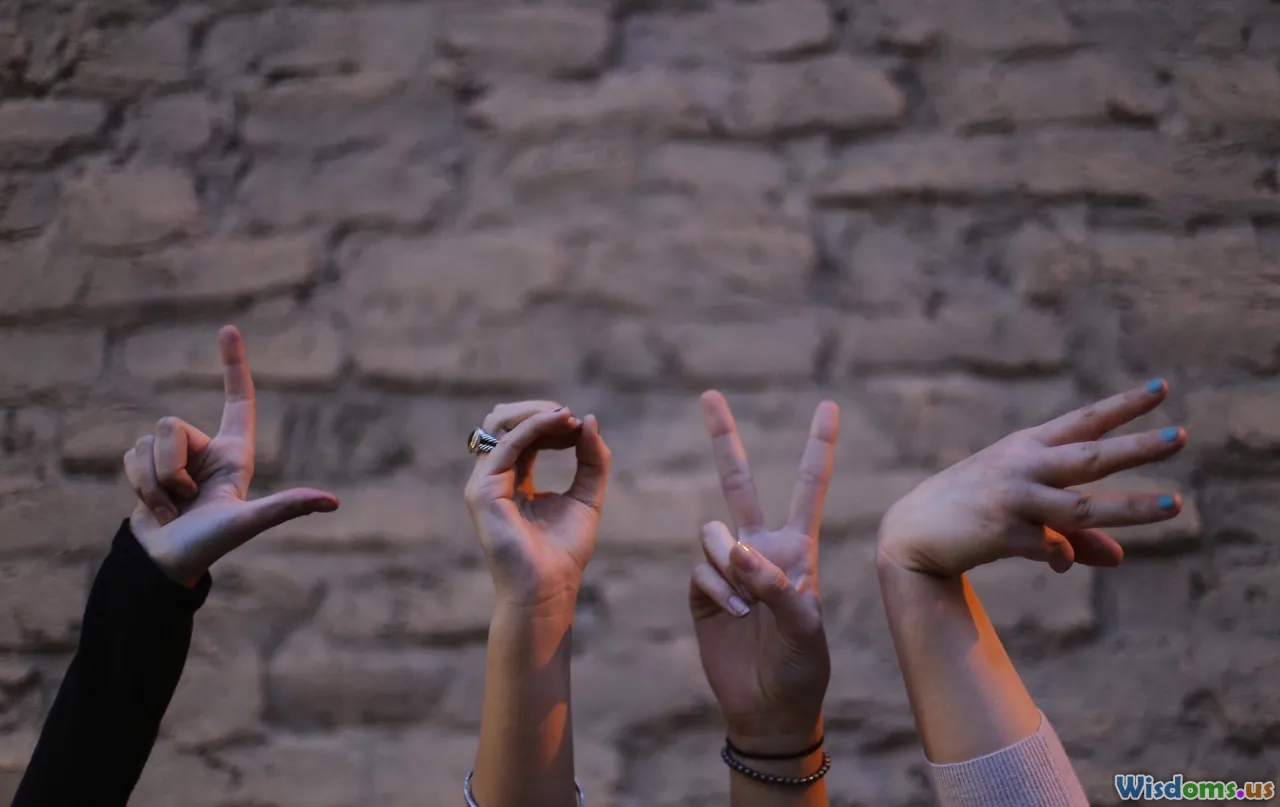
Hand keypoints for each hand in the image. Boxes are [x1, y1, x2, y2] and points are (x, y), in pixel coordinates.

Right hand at [123, 326, 338, 584]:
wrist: (166, 563)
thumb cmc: (211, 544)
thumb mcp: (249, 521)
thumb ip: (286, 507)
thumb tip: (332, 502)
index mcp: (235, 452)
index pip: (237, 399)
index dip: (233, 364)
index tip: (229, 329)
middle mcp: (205, 448)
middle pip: (170, 425)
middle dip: (169, 467)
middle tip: (186, 500)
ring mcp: (175, 457)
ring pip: (147, 441)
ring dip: (153, 481)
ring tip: (173, 508)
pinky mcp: (147, 466)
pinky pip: (130, 455)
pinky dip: (138, 484)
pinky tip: (155, 509)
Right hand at [464, 401, 610, 613]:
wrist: (548, 589)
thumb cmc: (564, 552)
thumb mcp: (587, 496)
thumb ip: (592, 460)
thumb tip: (590, 420)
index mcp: (516, 479)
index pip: (526, 434)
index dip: (551, 422)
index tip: (580, 426)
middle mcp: (496, 477)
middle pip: (505, 421)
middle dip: (539, 411)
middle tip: (570, 417)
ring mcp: (485, 483)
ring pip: (499, 424)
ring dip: (535, 413)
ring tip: (565, 417)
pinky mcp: (483, 490)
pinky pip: (507, 445)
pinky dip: (534, 427)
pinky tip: (559, 425)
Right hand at [689, 391, 838, 753]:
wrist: (769, 708)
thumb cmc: (802, 666)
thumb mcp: (805, 626)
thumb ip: (775, 584)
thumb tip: (736, 549)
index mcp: (798, 548)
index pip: (808, 486)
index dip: (817, 446)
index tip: (828, 405)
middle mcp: (761, 548)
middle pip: (739, 481)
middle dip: (723, 438)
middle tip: (709, 394)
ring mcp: (729, 568)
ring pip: (713, 531)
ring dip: (727, 561)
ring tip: (746, 602)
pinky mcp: (702, 590)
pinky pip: (701, 568)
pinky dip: (716, 587)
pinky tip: (733, 615)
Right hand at [878, 379, 1185, 577]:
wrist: (912, 533)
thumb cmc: (972, 511)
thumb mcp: (1021, 508)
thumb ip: (1073, 532)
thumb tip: (1119, 557)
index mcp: (1027, 447)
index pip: (1083, 421)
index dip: (1122, 406)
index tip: (1162, 388)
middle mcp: (1022, 466)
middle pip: (1090, 457)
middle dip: (1137, 448)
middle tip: (1180, 437)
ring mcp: (1011, 499)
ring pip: (1081, 506)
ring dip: (1130, 507)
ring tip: (1175, 505)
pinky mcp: (1001, 532)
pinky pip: (1049, 548)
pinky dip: (1062, 556)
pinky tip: (1060, 562)